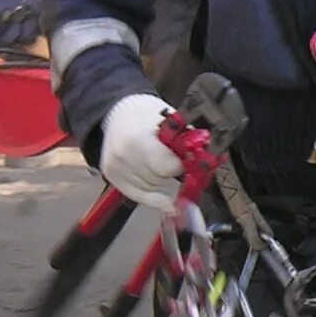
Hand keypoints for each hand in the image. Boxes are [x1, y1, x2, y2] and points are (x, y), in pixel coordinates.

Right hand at [97, 92, 181, 210]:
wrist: (117, 112)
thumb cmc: (145, 114)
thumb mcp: (170, 119)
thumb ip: (187, 141)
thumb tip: (203, 162)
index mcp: (138, 139)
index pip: (168, 167)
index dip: (181, 165)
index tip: (186, 160)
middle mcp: (123, 156)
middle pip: (160, 179)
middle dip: (172, 173)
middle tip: (174, 161)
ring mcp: (115, 168)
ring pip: (151, 189)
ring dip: (162, 182)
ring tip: (160, 165)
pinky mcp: (112, 177)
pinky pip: (138, 196)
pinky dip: (155, 200)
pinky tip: (168, 204)